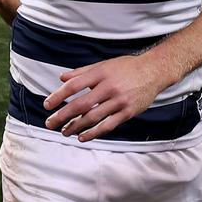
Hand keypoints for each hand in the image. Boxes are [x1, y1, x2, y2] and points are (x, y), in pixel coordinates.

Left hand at [43, 54, 165, 141]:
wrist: (154, 71)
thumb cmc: (127, 67)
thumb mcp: (104, 65)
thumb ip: (82, 72)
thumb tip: (62, 78)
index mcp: (100, 73)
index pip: (74, 86)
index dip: (59, 96)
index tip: (47, 105)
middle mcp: (109, 87)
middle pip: (80, 104)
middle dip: (63, 115)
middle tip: (50, 123)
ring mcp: (119, 101)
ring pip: (92, 118)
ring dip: (75, 127)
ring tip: (64, 132)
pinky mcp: (128, 112)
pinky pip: (108, 125)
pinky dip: (94, 133)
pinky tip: (82, 137)